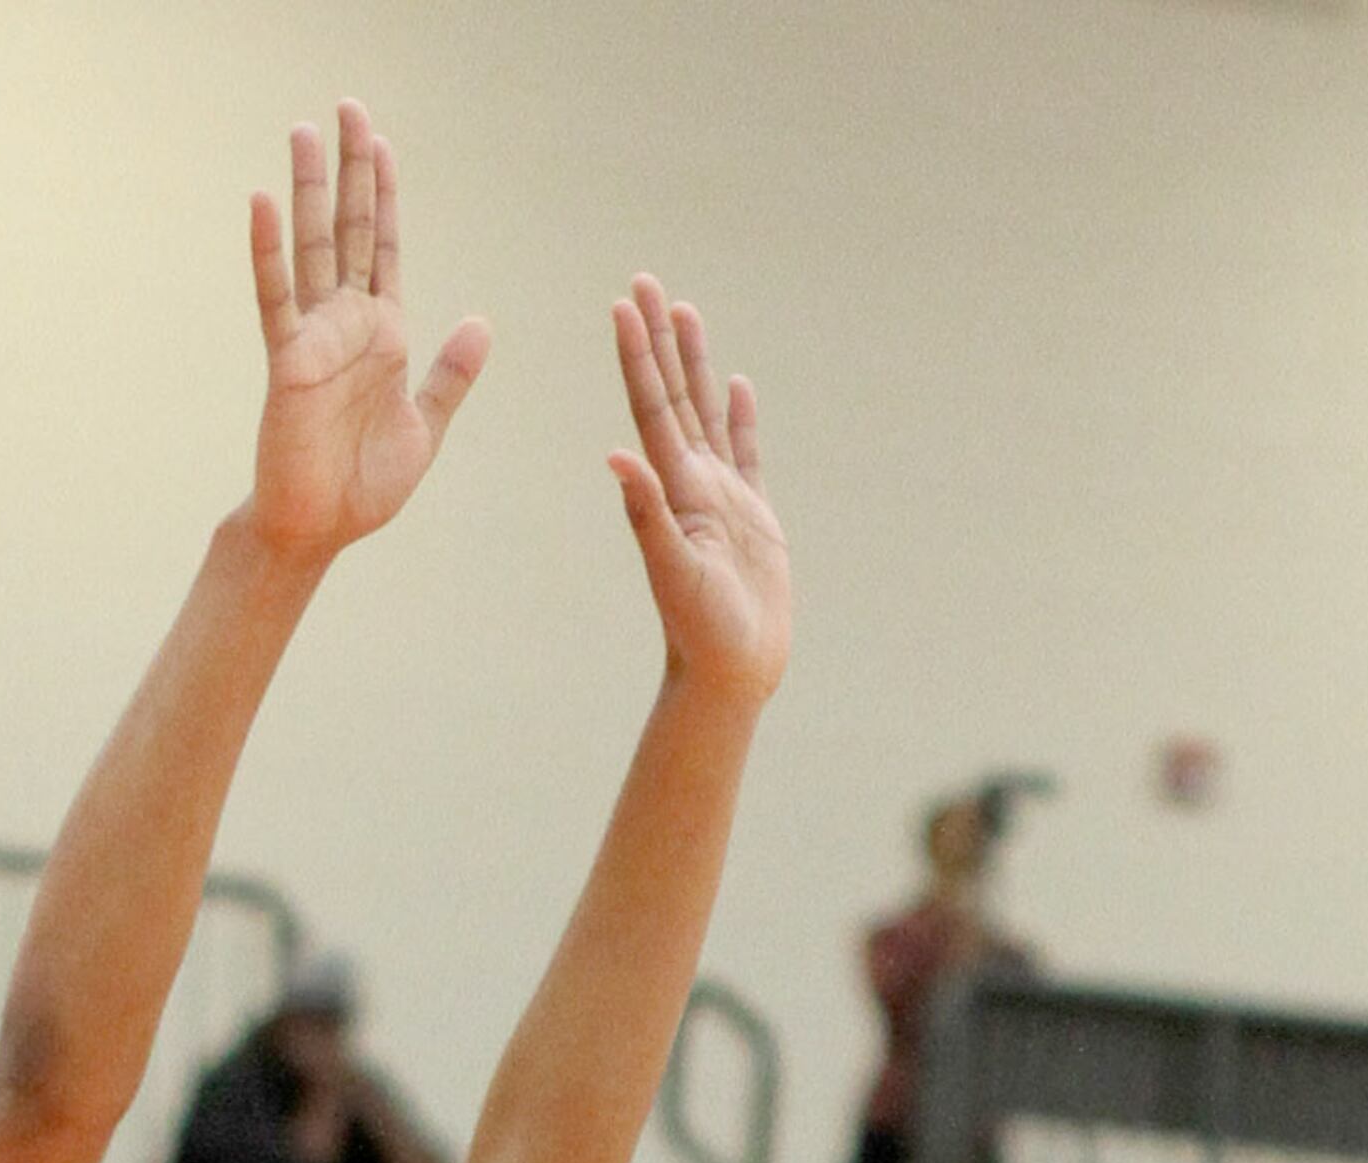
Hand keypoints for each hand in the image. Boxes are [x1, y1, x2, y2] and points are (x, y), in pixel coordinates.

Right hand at [242, 107, 487, 570]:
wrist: (319, 529)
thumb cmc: (363, 486)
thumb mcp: (424, 428)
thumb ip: (450, 375)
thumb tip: (481, 322)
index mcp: (382, 335)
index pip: (383, 248)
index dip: (384, 196)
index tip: (380, 145)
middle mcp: (346, 324)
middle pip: (349, 229)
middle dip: (351, 170)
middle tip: (347, 107)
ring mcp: (314, 337)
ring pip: (312, 246)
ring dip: (309, 189)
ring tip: (304, 130)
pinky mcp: (287, 361)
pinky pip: (276, 298)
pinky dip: (268, 251)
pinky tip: (262, 203)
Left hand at [602, 285, 788, 714]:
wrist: (730, 675)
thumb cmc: (701, 632)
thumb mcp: (672, 571)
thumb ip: (647, 514)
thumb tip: (616, 457)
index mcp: (674, 488)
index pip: (651, 406)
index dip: (637, 353)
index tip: (624, 302)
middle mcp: (692, 483)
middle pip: (673, 394)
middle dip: (660, 338)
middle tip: (646, 282)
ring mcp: (721, 497)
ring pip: (706, 412)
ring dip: (694, 363)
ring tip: (686, 311)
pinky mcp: (751, 517)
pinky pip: (745, 452)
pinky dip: (739, 418)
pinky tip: (736, 387)